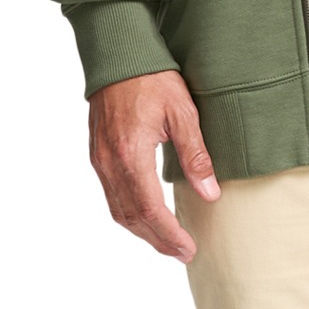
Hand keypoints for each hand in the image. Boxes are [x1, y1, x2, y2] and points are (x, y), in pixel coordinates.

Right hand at [88, 70, 219, 260]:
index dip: (169, 234)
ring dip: (142, 231)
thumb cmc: (152, 79)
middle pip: (132, 217)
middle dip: (157, 240)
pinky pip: (110, 196)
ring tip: (167, 242)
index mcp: (131, 154)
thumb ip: (196, 155)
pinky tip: (146, 217)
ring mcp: (100, 160)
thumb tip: (210, 193)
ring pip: (118, 211)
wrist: (118, 56)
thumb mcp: (183, 113)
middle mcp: (110, 163)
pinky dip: (129, 214)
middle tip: (182, 253)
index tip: (189, 249)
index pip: (150, 209)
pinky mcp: (97, 155)